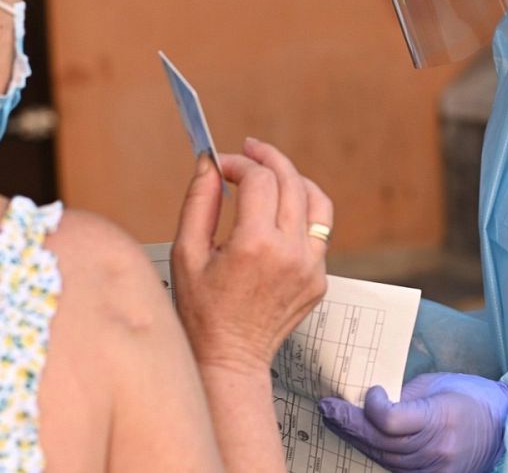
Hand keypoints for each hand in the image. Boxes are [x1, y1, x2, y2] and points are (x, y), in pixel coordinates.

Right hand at [172, 137, 331, 372]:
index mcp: (255, 245)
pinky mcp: (320, 278)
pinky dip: (301, 213)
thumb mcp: (187, 254)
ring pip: (317, 201)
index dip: (238, 163)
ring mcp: (312, 267)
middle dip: (267, 159)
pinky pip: (319, 231)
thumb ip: (198, 203)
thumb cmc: (202, 310)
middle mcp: (290, 253)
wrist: (231, 358)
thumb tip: (209, 164)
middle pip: (291, 181)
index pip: (258, 180)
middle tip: (249, 150)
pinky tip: (279, 214)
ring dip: (294, 179)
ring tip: (272, 173)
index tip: (221, 166)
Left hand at [320, 373, 507, 472]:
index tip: (370, 391)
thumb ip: (404, 395)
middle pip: (381, 442)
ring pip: (383, 458)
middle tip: (327, 408)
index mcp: (441, 417)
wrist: (505, 430)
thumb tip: (368, 401)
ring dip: (356, 439)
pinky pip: (394, 468)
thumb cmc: (472, 397)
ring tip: (336, 421)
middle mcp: (437, 449)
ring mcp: (435, 469)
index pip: (391, 421)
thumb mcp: (438, 384)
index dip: (372, 407)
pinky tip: (360, 439)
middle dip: (349, 424)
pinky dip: (375, 453)